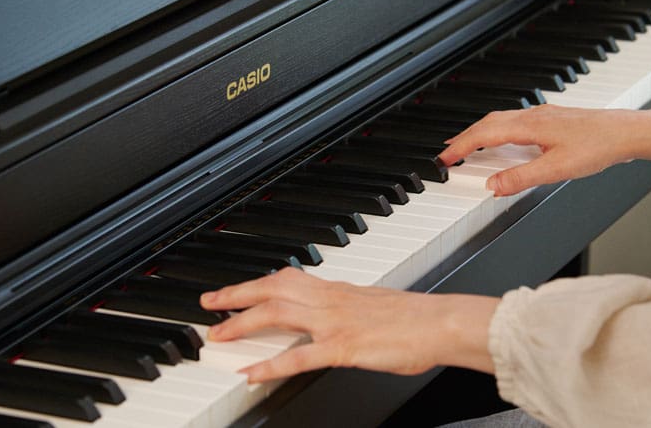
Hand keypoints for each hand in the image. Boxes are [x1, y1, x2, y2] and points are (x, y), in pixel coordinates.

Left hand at [200, 268, 498, 382]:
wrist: (441, 322)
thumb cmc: (414, 318)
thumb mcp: (373, 304)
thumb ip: (347, 308)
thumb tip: (330, 314)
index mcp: (337, 290)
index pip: (287, 279)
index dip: (256, 283)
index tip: (236, 289)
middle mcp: (330, 300)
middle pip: (272, 290)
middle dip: (236, 295)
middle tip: (209, 304)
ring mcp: (335, 322)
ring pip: (278, 314)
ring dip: (243, 323)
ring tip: (218, 335)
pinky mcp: (345, 347)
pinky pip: (300, 356)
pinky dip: (271, 364)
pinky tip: (251, 372)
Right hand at [438, 105, 650, 196]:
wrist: (628, 132)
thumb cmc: (599, 146)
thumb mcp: (557, 169)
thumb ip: (522, 178)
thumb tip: (493, 185)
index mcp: (528, 125)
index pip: (483, 134)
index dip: (460, 147)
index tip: (443, 159)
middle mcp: (532, 116)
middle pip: (487, 123)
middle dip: (464, 138)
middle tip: (448, 153)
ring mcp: (542, 116)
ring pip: (501, 120)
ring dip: (481, 133)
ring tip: (469, 147)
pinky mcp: (552, 120)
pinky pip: (515, 122)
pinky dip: (499, 132)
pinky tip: (505, 142)